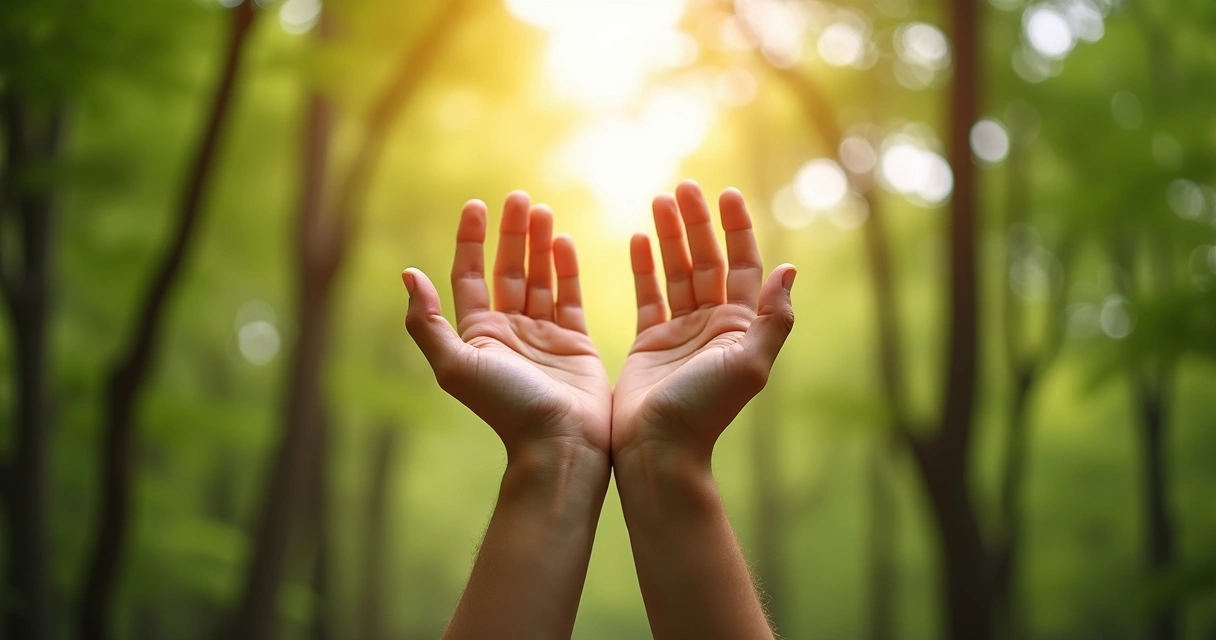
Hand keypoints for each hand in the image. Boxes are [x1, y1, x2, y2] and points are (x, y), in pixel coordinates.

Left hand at [403, 192, 611, 459]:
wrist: (559, 442)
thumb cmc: (507, 407)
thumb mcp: (456, 365)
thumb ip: (427, 323)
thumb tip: (407, 275)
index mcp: (478, 335)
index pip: (470, 276)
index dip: (470, 240)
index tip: (476, 205)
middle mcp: (508, 332)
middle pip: (506, 270)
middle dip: (511, 233)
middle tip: (519, 196)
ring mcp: (543, 336)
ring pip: (538, 277)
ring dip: (539, 244)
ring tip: (543, 209)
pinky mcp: (575, 343)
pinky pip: (569, 296)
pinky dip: (566, 268)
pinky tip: (564, 240)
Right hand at [612, 181, 795, 464]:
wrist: (660, 449)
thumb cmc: (705, 410)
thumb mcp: (749, 364)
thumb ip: (771, 318)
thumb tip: (789, 269)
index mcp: (741, 327)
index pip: (744, 266)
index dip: (737, 229)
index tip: (726, 194)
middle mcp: (714, 326)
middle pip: (708, 261)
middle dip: (698, 223)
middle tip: (683, 186)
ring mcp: (681, 333)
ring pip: (677, 272)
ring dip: (670, 237)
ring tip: (659, 201)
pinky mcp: (650, 343)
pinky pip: (648, 295)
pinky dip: (644, 267)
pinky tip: (638, 239)